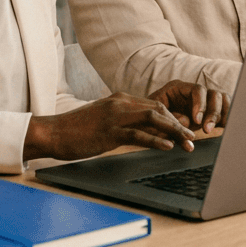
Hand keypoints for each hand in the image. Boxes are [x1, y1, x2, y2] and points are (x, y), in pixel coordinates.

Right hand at [23, 92, 196, 161]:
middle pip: (159, 110)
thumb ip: (123, 122)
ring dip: (174, 132)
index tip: (184, 130)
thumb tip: (143, 133)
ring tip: (188, 144)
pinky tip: (167, 146)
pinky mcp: (109, 131)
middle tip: (192, 139)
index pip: (155, 105)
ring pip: (153, 119)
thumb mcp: (103, 121)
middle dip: (179, 124)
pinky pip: (137, 134)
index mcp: (120, 99)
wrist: (53, 132)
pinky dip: (156, 140)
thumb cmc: (76, 130)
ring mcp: (115, 116)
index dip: (173, 118)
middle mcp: (120, 103)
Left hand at [148, 80, 229, 133]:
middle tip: (207, 129)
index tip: (197, 121)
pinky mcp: (209, 113)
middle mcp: (194, 93)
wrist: (144, 125)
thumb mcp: (154, 116)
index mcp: (179, 88)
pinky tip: (224, 130)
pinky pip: (225, 110)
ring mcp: (204, 102)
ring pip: (223, 101)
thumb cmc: (148, 118)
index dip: (200, 104)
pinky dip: (226, 119)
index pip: (198, 89)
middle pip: (214, 94)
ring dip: (221, 116)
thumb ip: (170, 117)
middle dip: (213, 112)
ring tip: (217, 130)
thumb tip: (187, 121)